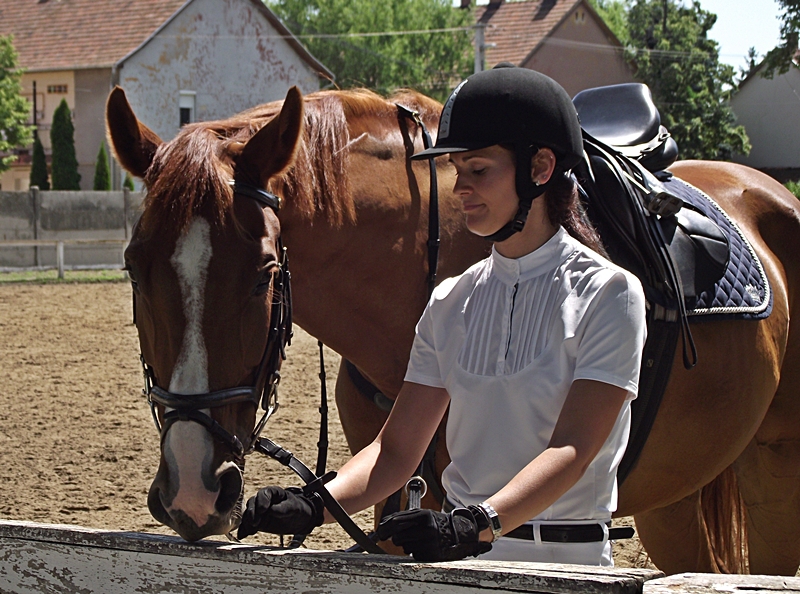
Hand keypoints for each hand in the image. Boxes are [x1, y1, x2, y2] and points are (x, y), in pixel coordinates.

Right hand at [237, 486, 323, 538]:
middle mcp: (263, 500)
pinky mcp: (258, 522)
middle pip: (253, 503)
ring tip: (251, 531)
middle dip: (252, 512)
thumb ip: (283, 508)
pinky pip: (248, 524)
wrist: (299, 520)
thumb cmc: (298, 509)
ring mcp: (259, 511)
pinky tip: (242, 535)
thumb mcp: (294, 508)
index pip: (264, 493)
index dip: (262, 500)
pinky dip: (244, 529)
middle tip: (255, 523)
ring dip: (247, 522)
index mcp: (273, 492)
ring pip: (249, 514)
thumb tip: (271, 510)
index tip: (263, 509)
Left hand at [376, 507, 491, 561]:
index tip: (381, 532)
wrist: (458, 533)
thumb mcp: (424, 514)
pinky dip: (416, 551)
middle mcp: (427, 529)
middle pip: (398, 537)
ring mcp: (429, 542)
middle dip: (396, 538)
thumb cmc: (437, 523)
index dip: (385, 527)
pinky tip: (424, 546)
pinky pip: (414, 554)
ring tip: (418, 539)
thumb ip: (405, 517)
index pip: (397, 521)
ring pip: (405, 547)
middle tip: (399, 537)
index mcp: (424, 516)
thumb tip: (385, 523)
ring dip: (407, 545)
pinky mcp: (431, 554)